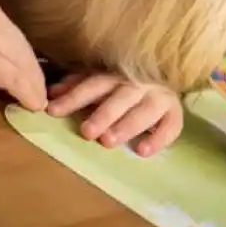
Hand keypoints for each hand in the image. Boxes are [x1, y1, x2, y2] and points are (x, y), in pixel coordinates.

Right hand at [0, 0, 46, 111]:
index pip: (14, 36)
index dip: (25, 60)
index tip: (32, 78)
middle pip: (24, 48)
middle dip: (35, 73)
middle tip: (41, 95)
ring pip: (23, 62)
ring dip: (33, 86)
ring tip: (37, 104)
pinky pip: (14, 77)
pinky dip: (26, 93)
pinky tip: (31, 104)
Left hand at [46, 72, 182, 156]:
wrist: (163, 84)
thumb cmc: (124, 87)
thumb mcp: (101, 83)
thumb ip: (77, 87)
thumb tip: (51, 93)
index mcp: (117, 75)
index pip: (93, 84)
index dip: (74, 97)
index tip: (53, 111)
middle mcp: (139, 84)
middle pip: (121, 97)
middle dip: (103, 113)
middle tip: (86, 132)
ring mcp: (160, 97)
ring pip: (146, 110)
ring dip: (127, 125)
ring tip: (108, 142)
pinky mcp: (175, 113)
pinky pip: (171, 125)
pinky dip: (159, 138)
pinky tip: (143, 152)